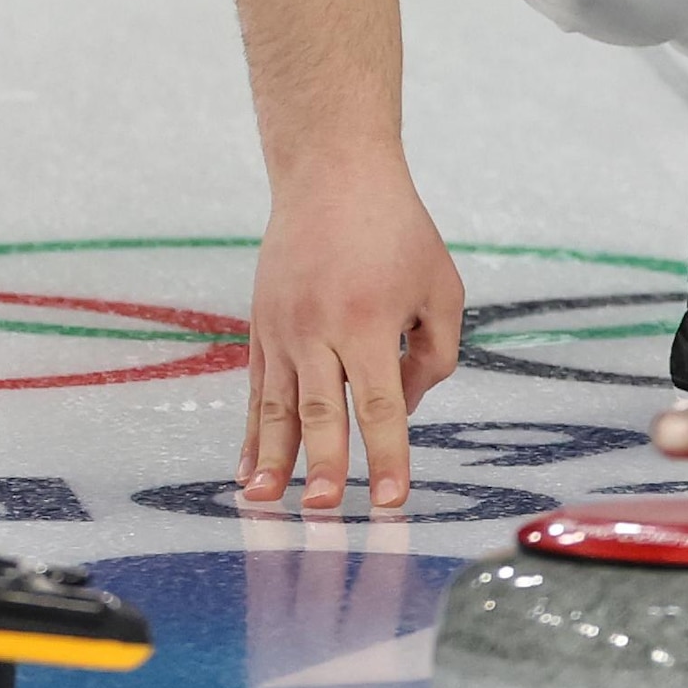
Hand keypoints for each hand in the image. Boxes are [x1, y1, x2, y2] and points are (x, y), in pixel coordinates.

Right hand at [238, 171, 462, 512]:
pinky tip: (246, 471)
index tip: (391, 500)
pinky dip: (252, 433)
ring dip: (273, 460)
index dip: (386, 455)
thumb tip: (402, 411)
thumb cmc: (398, 231)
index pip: (379, 403)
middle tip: (322, 513)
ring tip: (264, 503)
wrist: (331, 174)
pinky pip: (256, 390)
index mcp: (366, 320)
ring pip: (276, 407)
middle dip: (322, 468)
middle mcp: (317, 328)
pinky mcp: (262, 326)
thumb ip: (434, 355)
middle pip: (321, 412)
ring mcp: (282, 328)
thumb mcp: (441, 287)